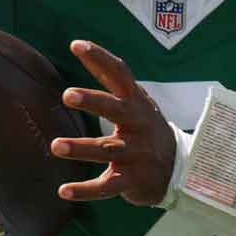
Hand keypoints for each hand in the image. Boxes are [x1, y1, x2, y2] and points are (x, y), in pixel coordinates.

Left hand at [52, 40, 175, 205]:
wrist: (180, 169)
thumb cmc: (147, 128)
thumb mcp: (136, 102)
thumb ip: (109, 78)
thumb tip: (78, 45)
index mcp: (136, 103)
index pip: (120, 74)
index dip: (100, 58)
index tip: (76, 45)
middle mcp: (137, 125)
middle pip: (115, 110)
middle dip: (93, 102)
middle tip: (68, 95)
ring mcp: (135, 153)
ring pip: (107, 149)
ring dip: (81, 147)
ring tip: (56, 145)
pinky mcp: (131, 180)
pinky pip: (107, 186)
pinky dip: (85, 190)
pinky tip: (64, 190)